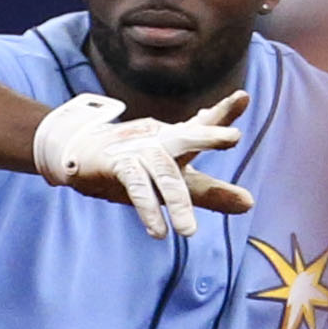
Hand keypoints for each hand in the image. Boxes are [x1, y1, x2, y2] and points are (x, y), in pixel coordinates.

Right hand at [32, 88, 256, 235]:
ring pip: (162, 171)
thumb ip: (211, 192)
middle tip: (234, 137)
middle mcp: (159, 141)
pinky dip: (147, 209)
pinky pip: (135, 187)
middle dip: (209, 135)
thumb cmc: (135, 166)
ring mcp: (137, 151)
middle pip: (186, 136)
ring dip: (176, 201)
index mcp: (176, 141)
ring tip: (188, 232)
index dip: (222, 112)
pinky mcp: (116, 166)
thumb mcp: (175, 181)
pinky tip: (159, 232)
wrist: (77, 155)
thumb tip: (250, 204)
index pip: (202, 125)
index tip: (244, 96)